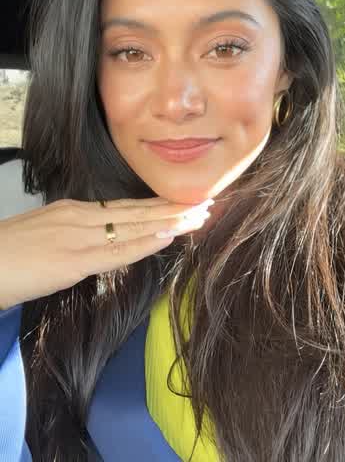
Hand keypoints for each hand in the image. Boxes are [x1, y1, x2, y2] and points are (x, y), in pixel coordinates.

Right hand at [0, 196, 213, 309]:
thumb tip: (102, 240)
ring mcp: (78, 236)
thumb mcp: (47, 234)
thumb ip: (77, 234)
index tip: (183, 203)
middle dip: (173, 209)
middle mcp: (80, 216)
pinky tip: (168, 236)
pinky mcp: (73, 259)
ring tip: (199, 217)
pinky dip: (145, 242)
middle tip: (206, 203)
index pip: (125, 207)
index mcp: (74, 210)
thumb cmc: (8, 253)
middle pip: (136, 211)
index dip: (157, 206)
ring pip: (134, 226)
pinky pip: (117, 249)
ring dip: (170, 222)